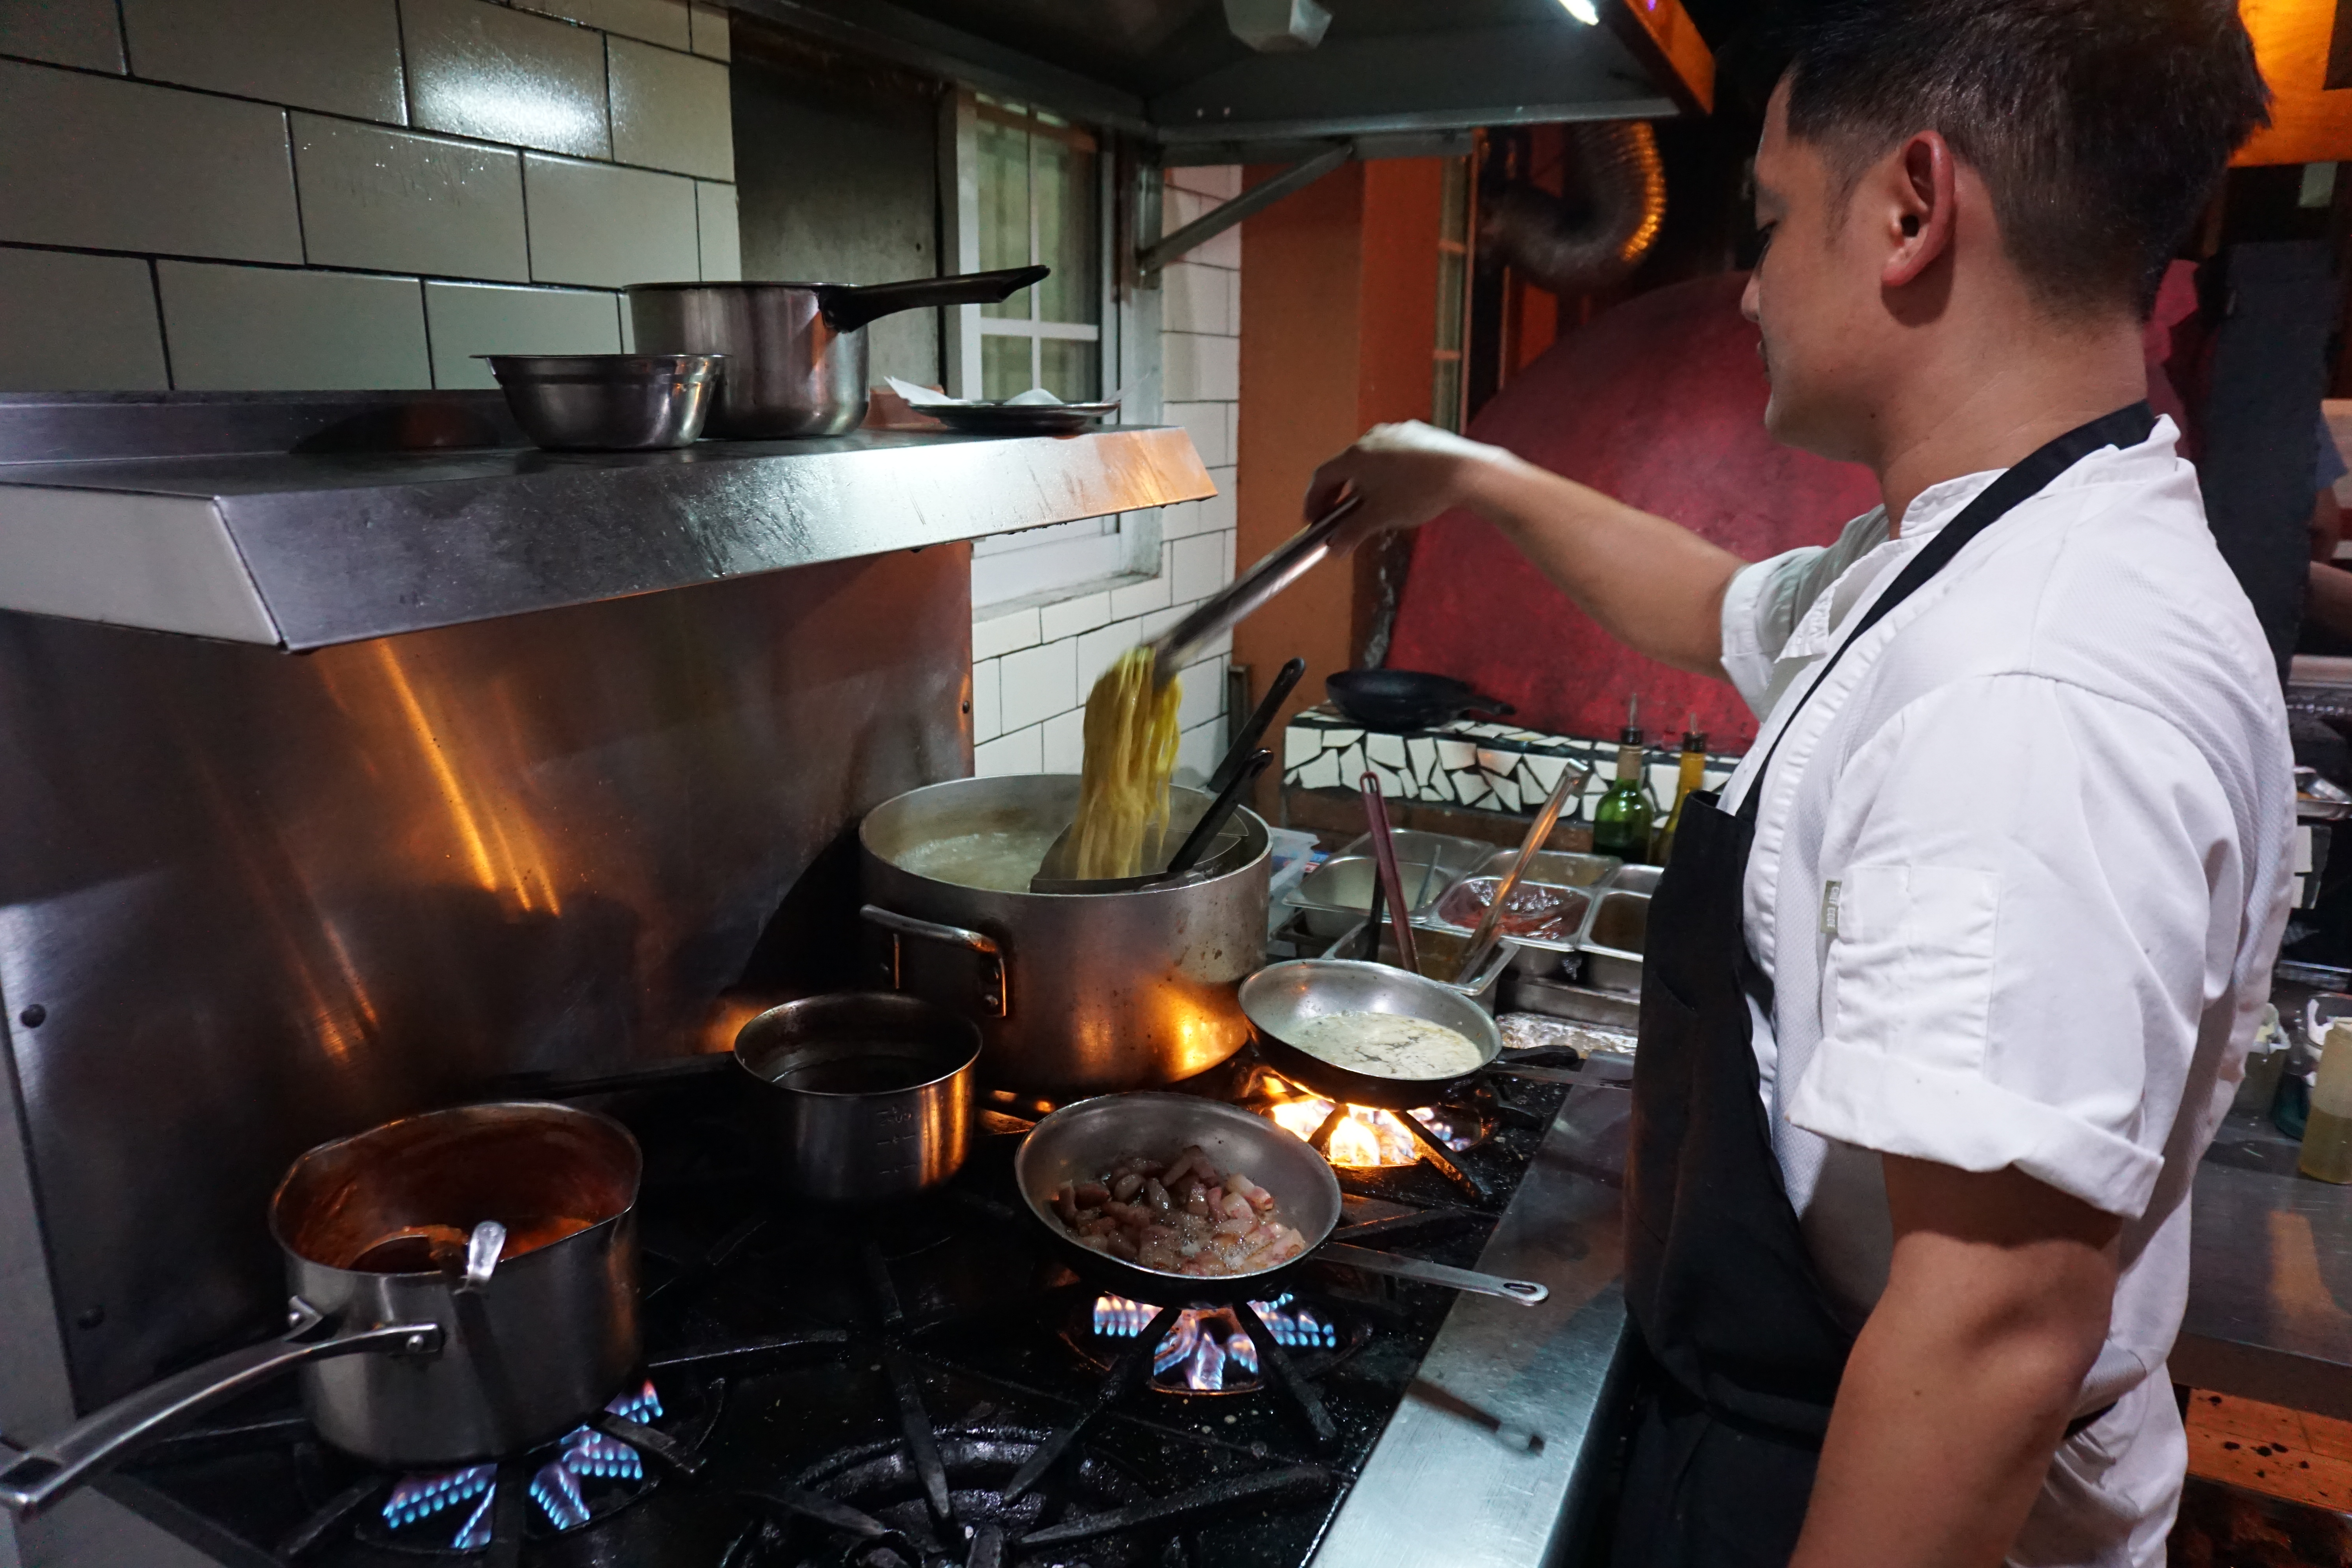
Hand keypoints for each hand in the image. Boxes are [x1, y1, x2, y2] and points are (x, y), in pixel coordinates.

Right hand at [1304, 421, 1510, 553]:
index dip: (1315, 500)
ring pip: (1370, 460)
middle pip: (1346, 467)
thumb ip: (1352, 532)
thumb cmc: (1419, 491)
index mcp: (1356, 456)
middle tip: (1342, 516)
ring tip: (1375, 505)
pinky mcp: (1418, 434)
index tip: (1316, 518)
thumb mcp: (1380, 517)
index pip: (1323, 477)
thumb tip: (1335, 548)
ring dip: (1365, 483)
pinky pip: (1393, 454)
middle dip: (1340, 494)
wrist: (1465, 472)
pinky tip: (1402, 489)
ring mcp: (1396, 433)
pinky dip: (1388, 472)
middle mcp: (1372, 438)